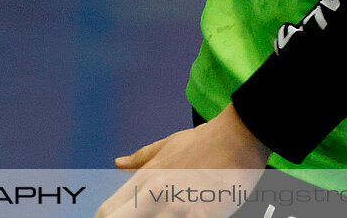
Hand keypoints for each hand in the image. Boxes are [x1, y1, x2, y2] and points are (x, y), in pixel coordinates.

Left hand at [93, 104, 269, 217]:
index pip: (108, 211)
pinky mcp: (200, 216)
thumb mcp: (168, 145)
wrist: (238, 137)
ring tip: (169, 215)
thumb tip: (117, 163)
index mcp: (146, 178)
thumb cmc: (204, 141)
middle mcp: (156, 194)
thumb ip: (141, 158)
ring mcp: (177, 207)